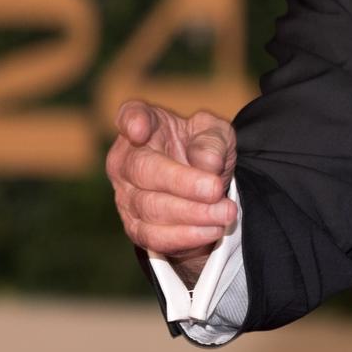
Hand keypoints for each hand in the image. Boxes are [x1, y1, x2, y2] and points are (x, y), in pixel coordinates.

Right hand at [106, 100, 238, 281]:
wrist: (204, 187)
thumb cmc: (204, 150)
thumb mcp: (218, 134)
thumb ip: (212, 140)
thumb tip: (206, 163)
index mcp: (146, 125)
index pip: (132, 115)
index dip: (132, 121)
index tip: (139, 129)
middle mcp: (126, 160)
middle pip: (143, 170)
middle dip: (183, 182)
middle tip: (216, 189)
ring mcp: (126, 195)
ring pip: (150, 207)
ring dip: (192, 213)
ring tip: (226, 213)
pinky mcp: (136, 227)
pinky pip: (154, 236)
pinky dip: (185, 236)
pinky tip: (212, 230)